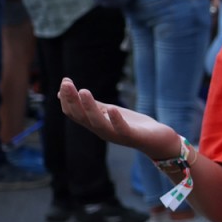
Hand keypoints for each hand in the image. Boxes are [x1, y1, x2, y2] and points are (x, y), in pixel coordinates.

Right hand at [57, 78, 180, 159]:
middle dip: (72, 100)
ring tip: (84, 91)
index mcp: (95, 124)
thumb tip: (63, 94)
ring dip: (89, 107)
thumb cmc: (132, 125)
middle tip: (66, 83)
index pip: (74, 113)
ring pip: (98, 123)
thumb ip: (91, 104)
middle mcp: (102, 131)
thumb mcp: (109, 111)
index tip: (64, 81)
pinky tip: (112, 108)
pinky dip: (115, 119)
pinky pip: (121, 129)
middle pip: (82, 117)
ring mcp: (116, 135)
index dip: (67, 99)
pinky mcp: (132, 136)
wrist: (158, 140)